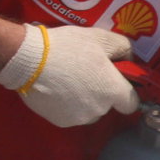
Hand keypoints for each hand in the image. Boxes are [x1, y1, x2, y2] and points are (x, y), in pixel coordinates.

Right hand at [0, 24, 138, 127]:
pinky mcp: (61, 122)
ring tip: (66, 80)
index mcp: (114, 91)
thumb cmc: (66, 47)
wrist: (27, 59)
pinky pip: (70, 114)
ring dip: (83, 100)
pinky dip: (65, 105)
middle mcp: (101, 109)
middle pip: (107, 105)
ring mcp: (80, 118)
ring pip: (89, 111)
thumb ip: (124, 48)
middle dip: (100, 92)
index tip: (114, 81)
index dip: (125, 92)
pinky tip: (55, 88)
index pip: (132, 103)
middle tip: (83, 73)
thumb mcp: (100, 38)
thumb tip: (132, 58)